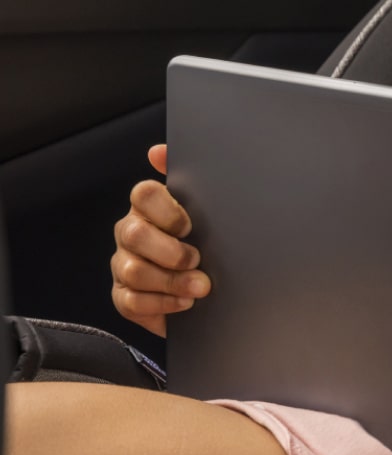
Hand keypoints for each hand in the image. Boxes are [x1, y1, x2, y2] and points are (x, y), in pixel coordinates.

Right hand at [110, 144, 210, 336]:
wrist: (206, 281)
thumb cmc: (203, 237)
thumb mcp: (204, 206)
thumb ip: (188, 177)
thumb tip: (157, 151)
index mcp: (149, 205)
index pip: (143, 194)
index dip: (166, 210)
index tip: (190, 225)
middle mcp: (130, 231)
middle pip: (134, 235)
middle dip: (169, 251)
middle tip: (197, 259)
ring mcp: (122, 264)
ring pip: (133, 271)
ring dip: (171, 281)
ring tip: (200, 286)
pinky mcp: (122, 296)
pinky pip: (131, 301)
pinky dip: (161, 304)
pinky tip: (184, 303)